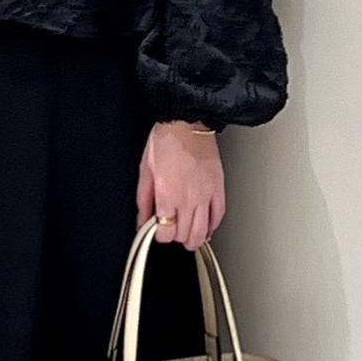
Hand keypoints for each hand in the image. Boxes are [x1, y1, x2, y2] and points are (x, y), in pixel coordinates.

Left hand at [135, 123, 224, 252]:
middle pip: (184, 234)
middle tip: (172, 230)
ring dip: (194, 238)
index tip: (159, 230)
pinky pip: (218, 215)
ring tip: (188, 237)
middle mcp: (188, 199)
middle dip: (176, 237)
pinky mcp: (218, 188)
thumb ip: (144, 201)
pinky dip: (212, 225)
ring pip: (202, 231)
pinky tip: (206, 227)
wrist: (187, 123)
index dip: (161, 236)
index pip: (166, 232)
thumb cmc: (165, 142)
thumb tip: (143, 219)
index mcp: (167, 195)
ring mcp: (205, 195)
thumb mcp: (145, 172)